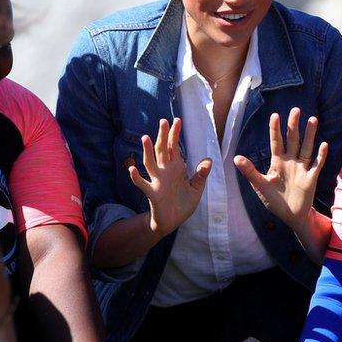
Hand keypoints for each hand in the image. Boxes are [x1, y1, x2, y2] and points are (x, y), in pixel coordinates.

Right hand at [129, 118, 211, 236]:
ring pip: (150, 163)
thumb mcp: (196, 189)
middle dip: (162, 136)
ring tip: (146, 137)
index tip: (177, 120)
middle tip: (163, 121)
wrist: (173, 221)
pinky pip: (143, 184)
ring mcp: (157, 181)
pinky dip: (136, 177)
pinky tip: (132, 169)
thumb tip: (208, 160)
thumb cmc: (183, 203)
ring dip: (147, 151)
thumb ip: (201, 175)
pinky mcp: (152, 194)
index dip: (175, 134)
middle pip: (162, 150)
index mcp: (176, 168)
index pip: (174, 147)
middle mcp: (165, 171)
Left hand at [234, 108, 327, 230]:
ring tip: (312, 119)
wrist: (290, 216)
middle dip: (294, 125)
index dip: (275, 129)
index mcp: (277, 162)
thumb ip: (250, 172)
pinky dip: (321, 155)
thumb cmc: (274, 200)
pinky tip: (324, 144)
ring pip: (306, 148)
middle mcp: (290, 162)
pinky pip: (317, 164)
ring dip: (310, 135)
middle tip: (296, 109)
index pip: (276, 142)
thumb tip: (236, 158)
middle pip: (293, 140)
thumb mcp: (260, 186)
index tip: (275, 115)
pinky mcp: (311, 178)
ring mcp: (302, 169)